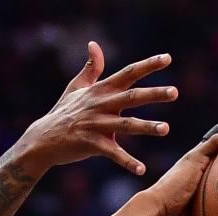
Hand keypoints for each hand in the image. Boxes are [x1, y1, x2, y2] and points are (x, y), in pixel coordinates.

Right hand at [21, 42, 176, 175]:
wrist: (43, 139)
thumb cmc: (63, 112)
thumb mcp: (76, 87)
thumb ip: (91, 68)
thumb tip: (94, 44)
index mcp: (101, 90)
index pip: (128, 73)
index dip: (148, 65)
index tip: (168, 59)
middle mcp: (101, 105)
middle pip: (132, 96)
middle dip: (154, 94)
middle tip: (175, 92)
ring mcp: (96, 125)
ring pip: (126, 125)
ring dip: (146, 127)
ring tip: (166, 129)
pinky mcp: (91, 145)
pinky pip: (113, 154)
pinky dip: (127, 162)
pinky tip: (141, 169)